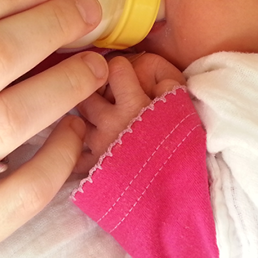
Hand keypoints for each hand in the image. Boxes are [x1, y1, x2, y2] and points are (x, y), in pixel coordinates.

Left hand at [75, 53, 184, 172]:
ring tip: (101, 120)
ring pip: (78, 117)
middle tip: (109, 96)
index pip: (115, 67)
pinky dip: (76, 145)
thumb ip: (169, 85)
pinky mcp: (92, 167)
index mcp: (134, 105)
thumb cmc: (183, 147)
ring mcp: (98, 145)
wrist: (179, 190)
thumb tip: (152, 77)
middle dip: (96, 90)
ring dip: (87, 116)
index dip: (122, 68)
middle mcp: (110, 123)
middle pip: (88, 91)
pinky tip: (86, 143)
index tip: (126, 76)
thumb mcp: (185, 109)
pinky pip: (73, 151)